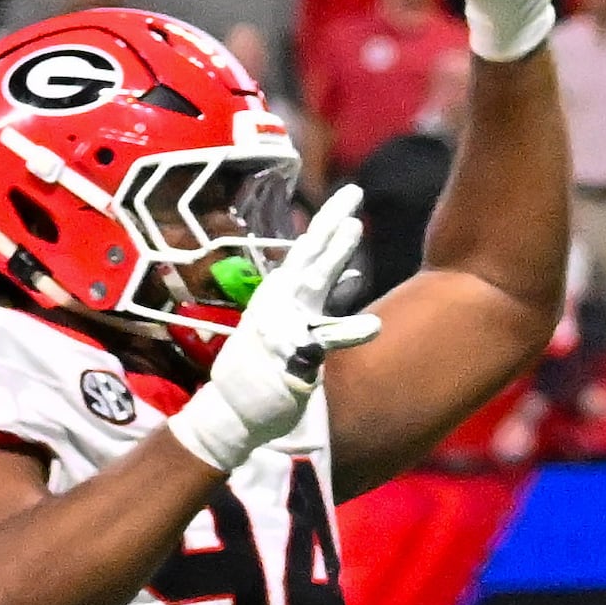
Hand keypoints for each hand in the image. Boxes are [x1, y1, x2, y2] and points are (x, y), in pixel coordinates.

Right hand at [168, 182, 379, 472]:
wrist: (231, 412)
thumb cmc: (264, 368)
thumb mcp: (295, 323)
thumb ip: (325, 299)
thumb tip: (356, 273)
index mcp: (282, 294)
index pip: (308, 249)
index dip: (329, 221)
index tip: (350, 195)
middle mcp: (281, 303)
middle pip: (309, 255)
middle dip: (330, 223)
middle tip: (353, 192)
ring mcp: (284, 326)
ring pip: (312, 284)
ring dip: (332, 256)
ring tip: (354, 229)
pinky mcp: (292, 356)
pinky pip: (324, 342)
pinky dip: (347, 331)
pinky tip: (373, 326)